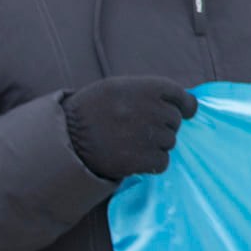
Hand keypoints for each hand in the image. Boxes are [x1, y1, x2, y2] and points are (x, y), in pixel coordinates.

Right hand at [62, 75, 198, 180]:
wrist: (63, 139)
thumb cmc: (90, 110)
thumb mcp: (115, 88)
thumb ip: (147, 92)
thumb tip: (185, 104)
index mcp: (140, 87)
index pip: (178, 94)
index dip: (185, 104)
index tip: (186, 111)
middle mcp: (145, 109)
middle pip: (175, 119)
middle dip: (164, 125)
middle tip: (142, 130)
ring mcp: (144, 134)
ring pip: (170, 141)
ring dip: (157, 144)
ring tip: (133, 142)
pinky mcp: (139, 159)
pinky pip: (162, 162)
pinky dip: (153, 162)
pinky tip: (136, 157)